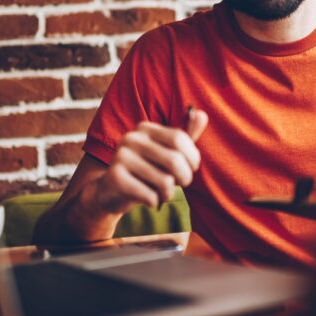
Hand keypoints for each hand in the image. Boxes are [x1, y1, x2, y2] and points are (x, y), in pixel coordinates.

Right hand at [93, 108, 208, 213]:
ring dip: (169, 193)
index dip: (193, 157)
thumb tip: (203, 114)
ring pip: (164, 181)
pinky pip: (150, 195)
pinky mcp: (115, 178)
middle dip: (185, 178)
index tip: (192, 168)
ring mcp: (121, 157)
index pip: (179, 138)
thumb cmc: (147, 171)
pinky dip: (155, 202)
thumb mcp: (166, 153)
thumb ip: (185, 136)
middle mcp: (132, 138)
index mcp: (145, 128)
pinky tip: (148, 199)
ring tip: (161, 192)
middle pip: (174, 160)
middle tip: (179, 184)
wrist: (112, 192)